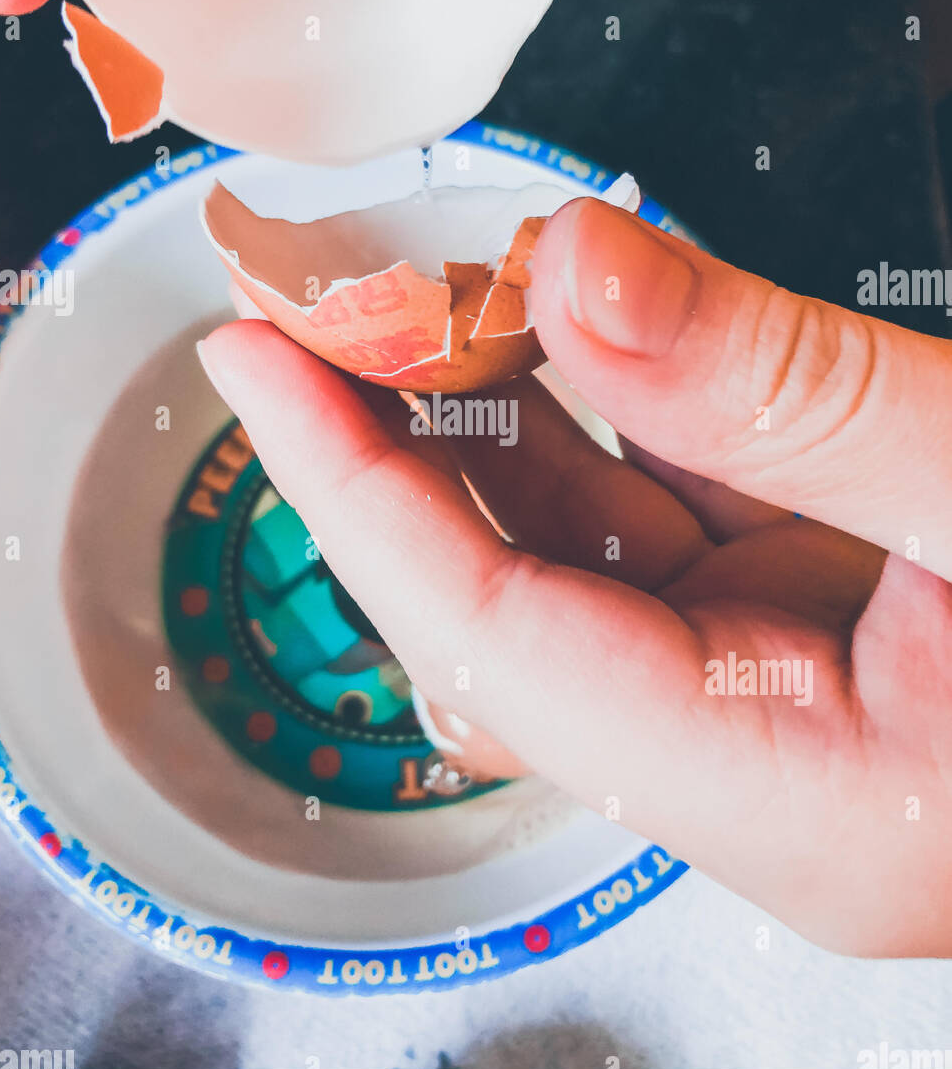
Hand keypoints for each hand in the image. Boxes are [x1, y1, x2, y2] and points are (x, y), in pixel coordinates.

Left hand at [198, 197, 951, 958]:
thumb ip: (788, 398)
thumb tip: (580, 270)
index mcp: (786, 798)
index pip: (490, 639)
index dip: (356, 488)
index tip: (257, 360)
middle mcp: (755, 763)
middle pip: (507, 595)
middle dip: (404, 433)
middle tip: (328, 298)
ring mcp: (780, 697)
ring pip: (582, 549)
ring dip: (501, 410)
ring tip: (431, 289)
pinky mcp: (811, 630)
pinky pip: (669, 517)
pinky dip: (611, 410)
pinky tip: (565, 323)